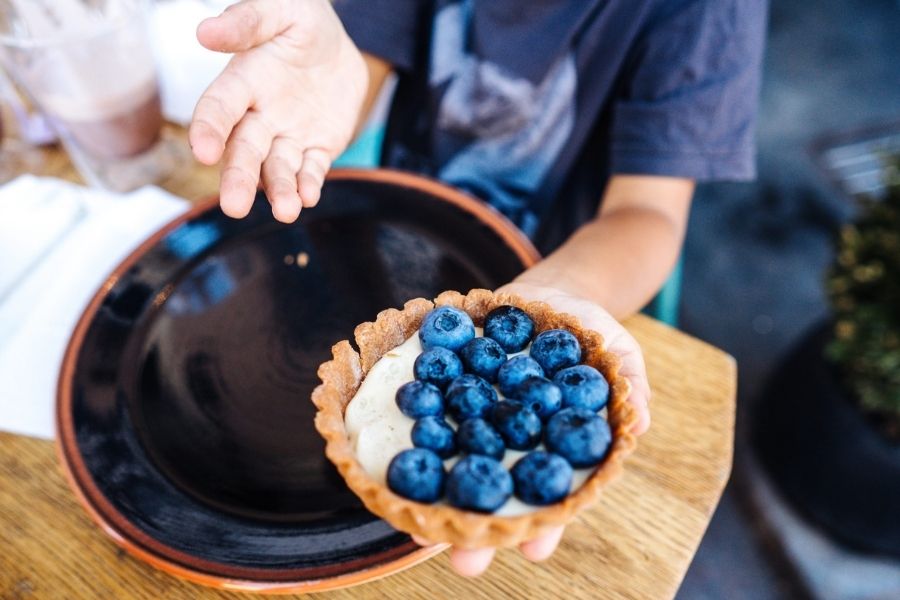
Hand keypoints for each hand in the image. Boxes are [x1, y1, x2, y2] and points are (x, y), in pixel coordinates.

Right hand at [189, 0, 366, 221]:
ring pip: (278, 169)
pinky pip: (311, 171)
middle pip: (244, 151)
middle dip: (239, 178)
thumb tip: (205, 32)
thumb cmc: (299, 20)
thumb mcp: (278, 10)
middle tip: (234, 206)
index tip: (203, 151)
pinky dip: (309, 185)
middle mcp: (259, 116)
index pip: (218, 108)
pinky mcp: (316, 149)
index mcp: (242, 82)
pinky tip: (309, 198)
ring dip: (279, 191)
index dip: (209, 128)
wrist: (335, 44)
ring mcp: (287, 136)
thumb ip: (246, 22)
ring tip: (286, 211)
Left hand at [428, 282, 650, 576]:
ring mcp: (479, 425)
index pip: (553, 500)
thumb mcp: (619, 349)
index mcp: (555, 451)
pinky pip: (431, 422)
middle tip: (465, 565)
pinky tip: (400, 460)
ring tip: (417, 531)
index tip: (534, 550)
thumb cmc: (588, 331)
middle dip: (479, 535)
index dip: (545, 527)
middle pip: (495, 499)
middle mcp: (512, 448)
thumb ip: (630, 383)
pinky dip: (415, 442)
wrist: (545, 295)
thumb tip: (641, 420)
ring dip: (437, 502)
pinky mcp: (451, 398)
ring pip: (456, 471)